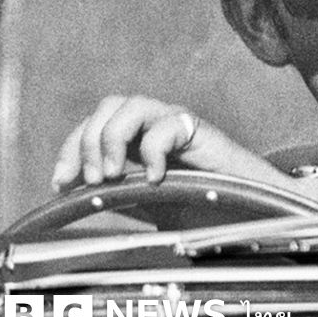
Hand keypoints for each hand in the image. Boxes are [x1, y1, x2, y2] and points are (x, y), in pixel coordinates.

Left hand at [51, 95, 286, 190]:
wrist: (257, 212)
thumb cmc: (210, 211)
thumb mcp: (153, 207)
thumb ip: (123, 198)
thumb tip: (79, 199)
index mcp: (140, 142)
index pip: (93, 127)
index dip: (70, 150)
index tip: (60, 185)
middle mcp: (157, 126)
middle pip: (107, 106)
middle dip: (87, 142)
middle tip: (92, 180)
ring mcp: (179, 125)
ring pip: (131, 104)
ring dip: (111, 138)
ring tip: (113, 174)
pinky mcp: (201, 132)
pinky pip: (166, 125)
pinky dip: (151, 150)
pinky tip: (155, 179)